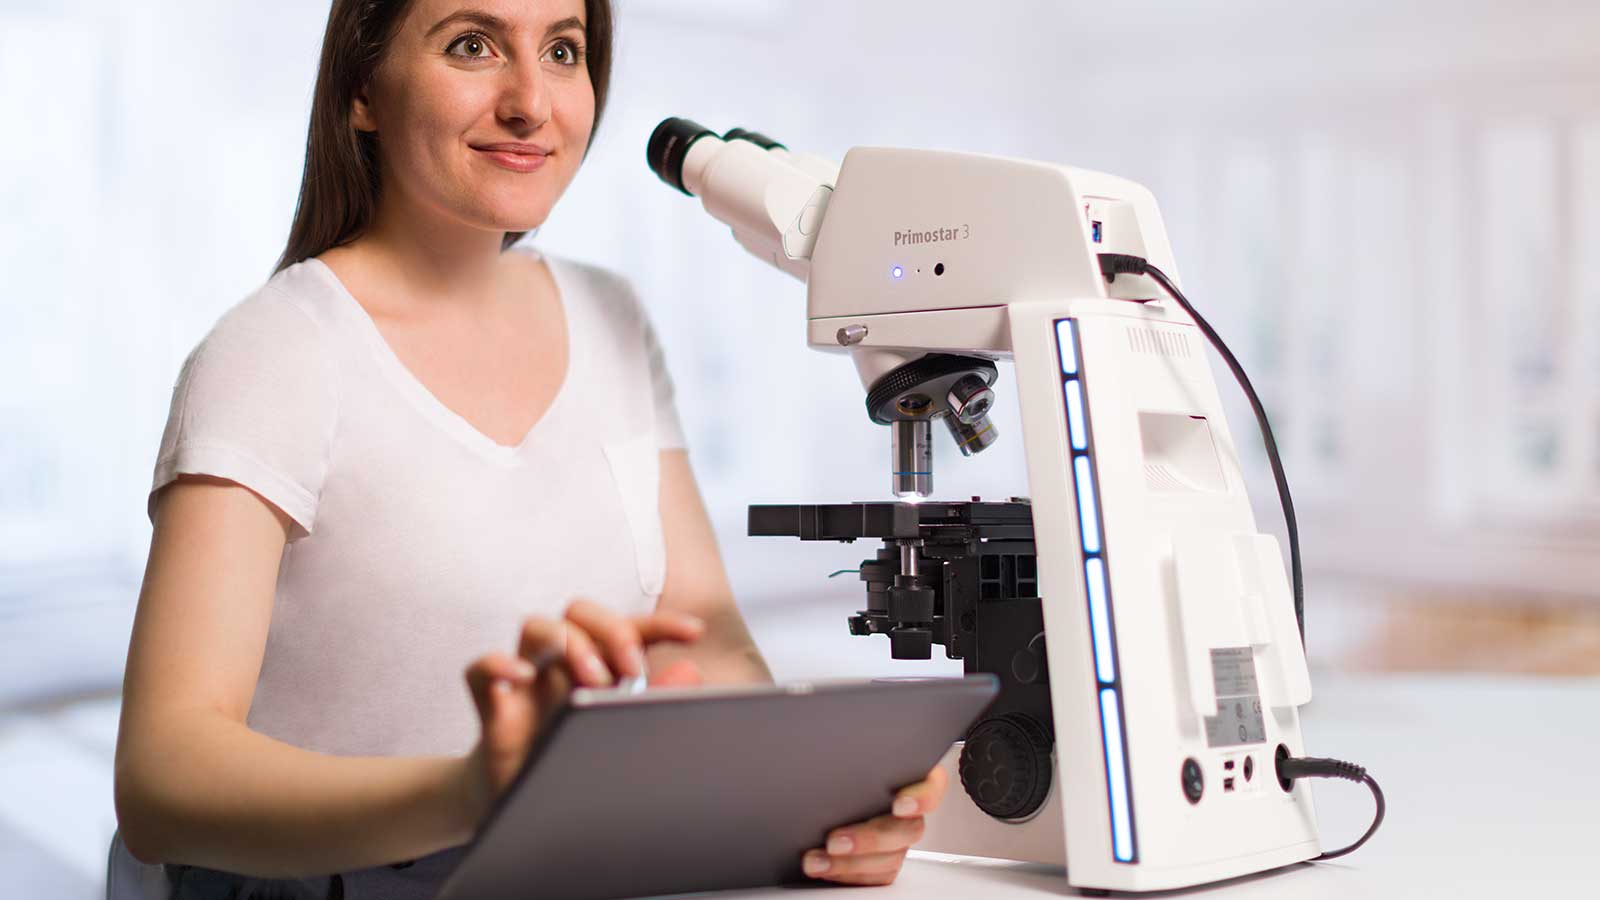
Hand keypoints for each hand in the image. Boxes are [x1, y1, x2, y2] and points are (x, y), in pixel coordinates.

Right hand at [458, 600, 706, 824]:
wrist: (519, 806)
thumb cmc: (575, 759)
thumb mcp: (622, 733)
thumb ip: (655, 703)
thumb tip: (691, 671)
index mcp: (599, 665)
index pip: (628, 629)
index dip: (661, 624)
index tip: (694, 633)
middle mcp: (562, 664)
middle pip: (579, 612)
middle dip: (610, 629)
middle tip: (631, 668)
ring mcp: (526, 680)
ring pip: (536, 626)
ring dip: (568, 642)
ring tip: (593, 680)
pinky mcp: (492, 704)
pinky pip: (480, 668)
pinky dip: (498, 663)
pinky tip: (522, 677)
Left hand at [801, 763, 949, 885]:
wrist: (818, 794)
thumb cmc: (840, 768)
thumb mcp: (847, 756)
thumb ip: (851, 757)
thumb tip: (830, 753)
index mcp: (910, 777)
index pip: (931, 785)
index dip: (921, 798)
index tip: (898, 805)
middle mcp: (909, 811)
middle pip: (907, 829)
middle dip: (869, 839)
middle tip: (835, 840)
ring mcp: (899, 839)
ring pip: (890, 858)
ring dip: (850, 863)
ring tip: (817, 860)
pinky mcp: (884, 862)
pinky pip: (875, 876)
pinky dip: (847, 875)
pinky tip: (824, 867)